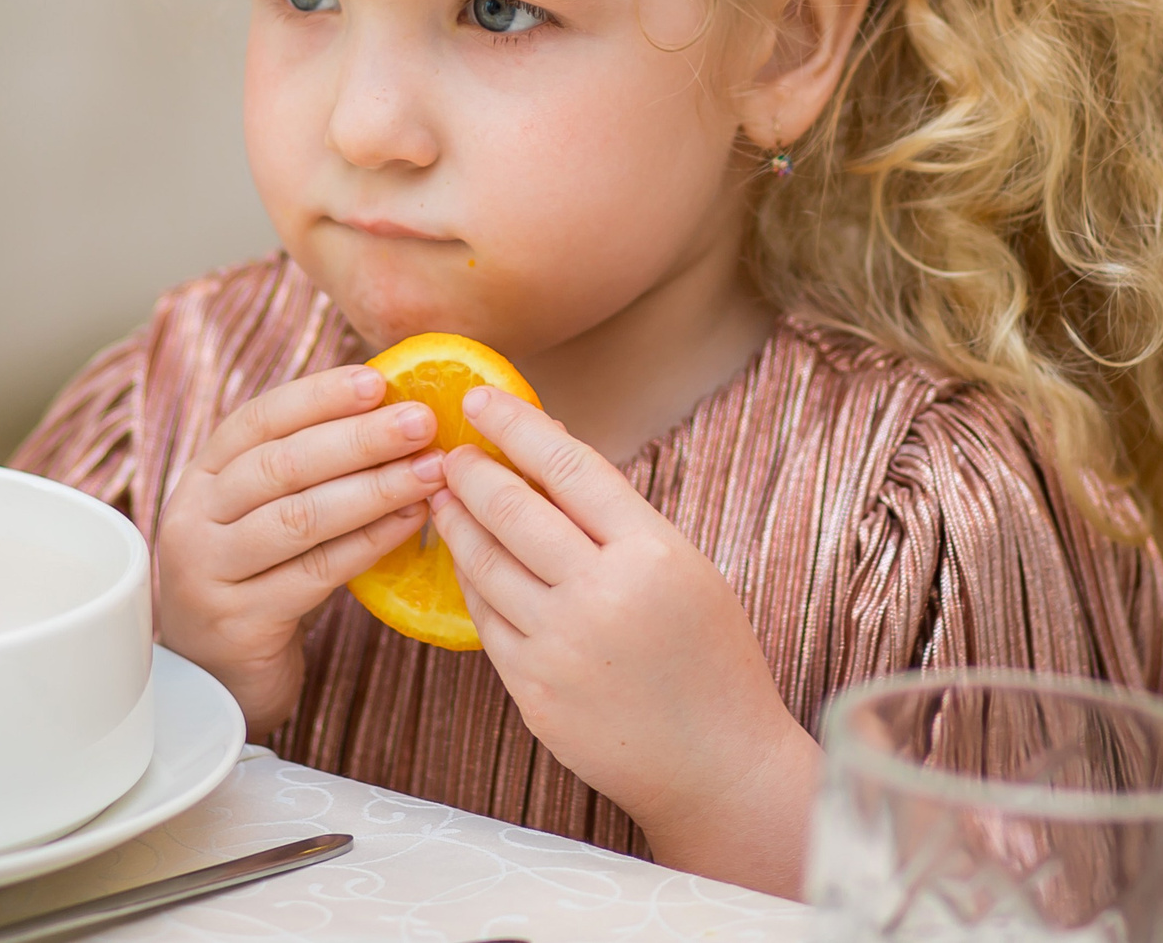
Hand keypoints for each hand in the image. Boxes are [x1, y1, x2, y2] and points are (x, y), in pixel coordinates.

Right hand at [155, 363, 447, 735]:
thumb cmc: (260, 579)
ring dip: (374, 488)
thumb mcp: (264, 515)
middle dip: (359, 438)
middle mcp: (194, 518)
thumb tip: (393, 408)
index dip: (318, 396)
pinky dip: (368, 543)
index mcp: (202, 477)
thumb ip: (308, 469)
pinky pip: (315, 573)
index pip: (259, 420)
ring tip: (430, 470)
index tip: (378, 380)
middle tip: (422, 422)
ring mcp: (209, 572)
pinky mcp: (239, 621)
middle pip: (282, 465)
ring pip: (300, 517)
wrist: (217, 679)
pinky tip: (410, 523)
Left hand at [429, 386, 821, 897]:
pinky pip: (485, 622)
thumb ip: (618, 515)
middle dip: (470, 471)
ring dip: (456, 524)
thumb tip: (549, 448)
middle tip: (450, 450)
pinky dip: (471, 583)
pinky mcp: (534, 693)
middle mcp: (602, 596)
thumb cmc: (711, 657)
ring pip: (485, 566)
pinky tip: (466, 562)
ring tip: (443, 498)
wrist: (719, 765)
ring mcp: (562, 649)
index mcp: (653, 554)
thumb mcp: (685, 567)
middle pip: (511, 511)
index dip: (517, 425)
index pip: (569, 467)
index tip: (480, 397)